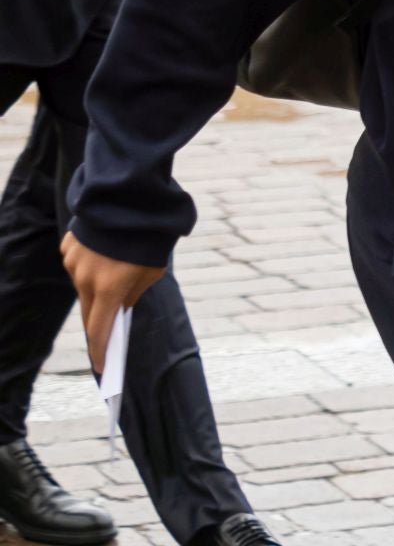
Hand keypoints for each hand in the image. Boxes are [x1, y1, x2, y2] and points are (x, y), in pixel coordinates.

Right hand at [60, 233, 164, 373]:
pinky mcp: (68, 247)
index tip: (102, 367)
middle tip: (107, 334)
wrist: (130, 197)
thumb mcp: (153, 270)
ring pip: (83, 286)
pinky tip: (104, 255)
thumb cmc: (149, 236)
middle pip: (89, 311)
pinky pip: (78, 264)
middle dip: (98, 323)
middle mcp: (85, 279)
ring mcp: (73, 262)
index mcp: (109, 288)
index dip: (101, 351)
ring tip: (113, 279)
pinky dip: (90, 265)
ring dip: (96, 288)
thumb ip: (135, 293)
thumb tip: (121, 306)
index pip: (100, 330)